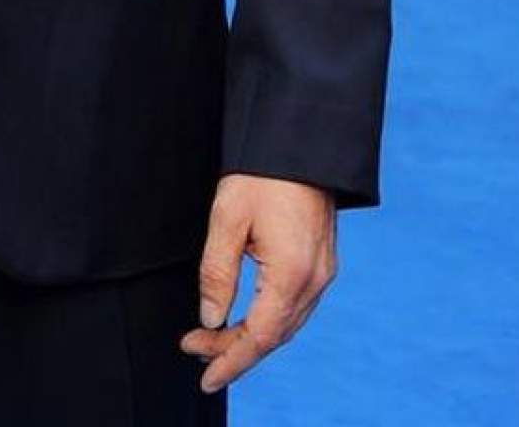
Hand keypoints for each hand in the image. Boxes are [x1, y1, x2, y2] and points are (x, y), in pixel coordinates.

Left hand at [180, 175, 335, 394]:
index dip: (230, 360)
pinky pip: (296, 306)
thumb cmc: (261, 174)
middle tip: (194, 349)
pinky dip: (269, 320)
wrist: (300, 141)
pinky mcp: (322, 261)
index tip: (203, 377)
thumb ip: (217, 273)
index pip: (260, 337)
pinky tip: (247, 318)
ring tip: (213, 338)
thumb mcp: (227, 218)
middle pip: (274, 335)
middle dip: (234, 349)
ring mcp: (323, 272)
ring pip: (286, 324)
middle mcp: (315, 280)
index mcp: (292, 274)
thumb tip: (211, 318)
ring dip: (251, 337)